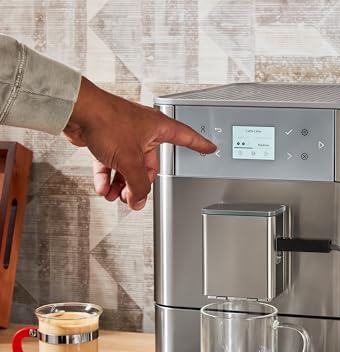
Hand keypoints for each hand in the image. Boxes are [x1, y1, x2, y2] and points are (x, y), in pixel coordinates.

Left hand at [63, 77, 215, 209]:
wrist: (76, 110)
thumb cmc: (105, 121)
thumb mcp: (129, 160)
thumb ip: (138, 185)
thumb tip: (139, 200)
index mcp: (158, 127)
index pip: (186, 138)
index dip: (200, 145)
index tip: (210, 148)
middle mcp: (143, 130)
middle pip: (149, 164)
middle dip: (138, 183)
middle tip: (132, 197)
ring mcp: (124, 135)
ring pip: (128, 166)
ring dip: (121, 184)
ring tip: (115, 195)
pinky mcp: (107, 139)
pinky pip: (112, 163)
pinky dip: (108, 176)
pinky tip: (103, 187)